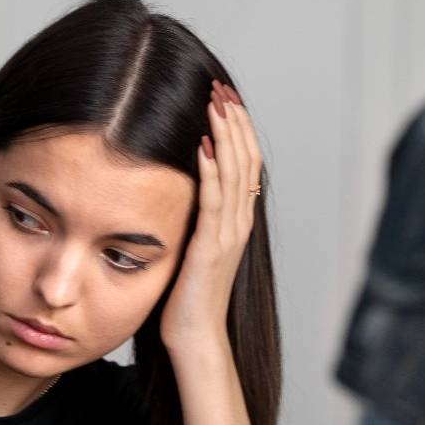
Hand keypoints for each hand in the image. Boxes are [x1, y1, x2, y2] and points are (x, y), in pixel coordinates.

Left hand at [160, 80, 261, 347]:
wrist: (196, 338)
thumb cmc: (187, 298)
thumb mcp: (194, 247)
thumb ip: (194, 217)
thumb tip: (179, 188)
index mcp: (237, 221)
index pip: (245, 163)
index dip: (238, 128)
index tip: (224, 97)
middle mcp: (239, 223)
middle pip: (245, 159)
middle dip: (233, 119)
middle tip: (220, 86)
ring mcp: (229, 234)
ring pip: (235, 173)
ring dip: (225, 134)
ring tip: (214, 101)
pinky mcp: (211, 247)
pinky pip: (214, 200)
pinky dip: (211, 169)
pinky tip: (202, 143)